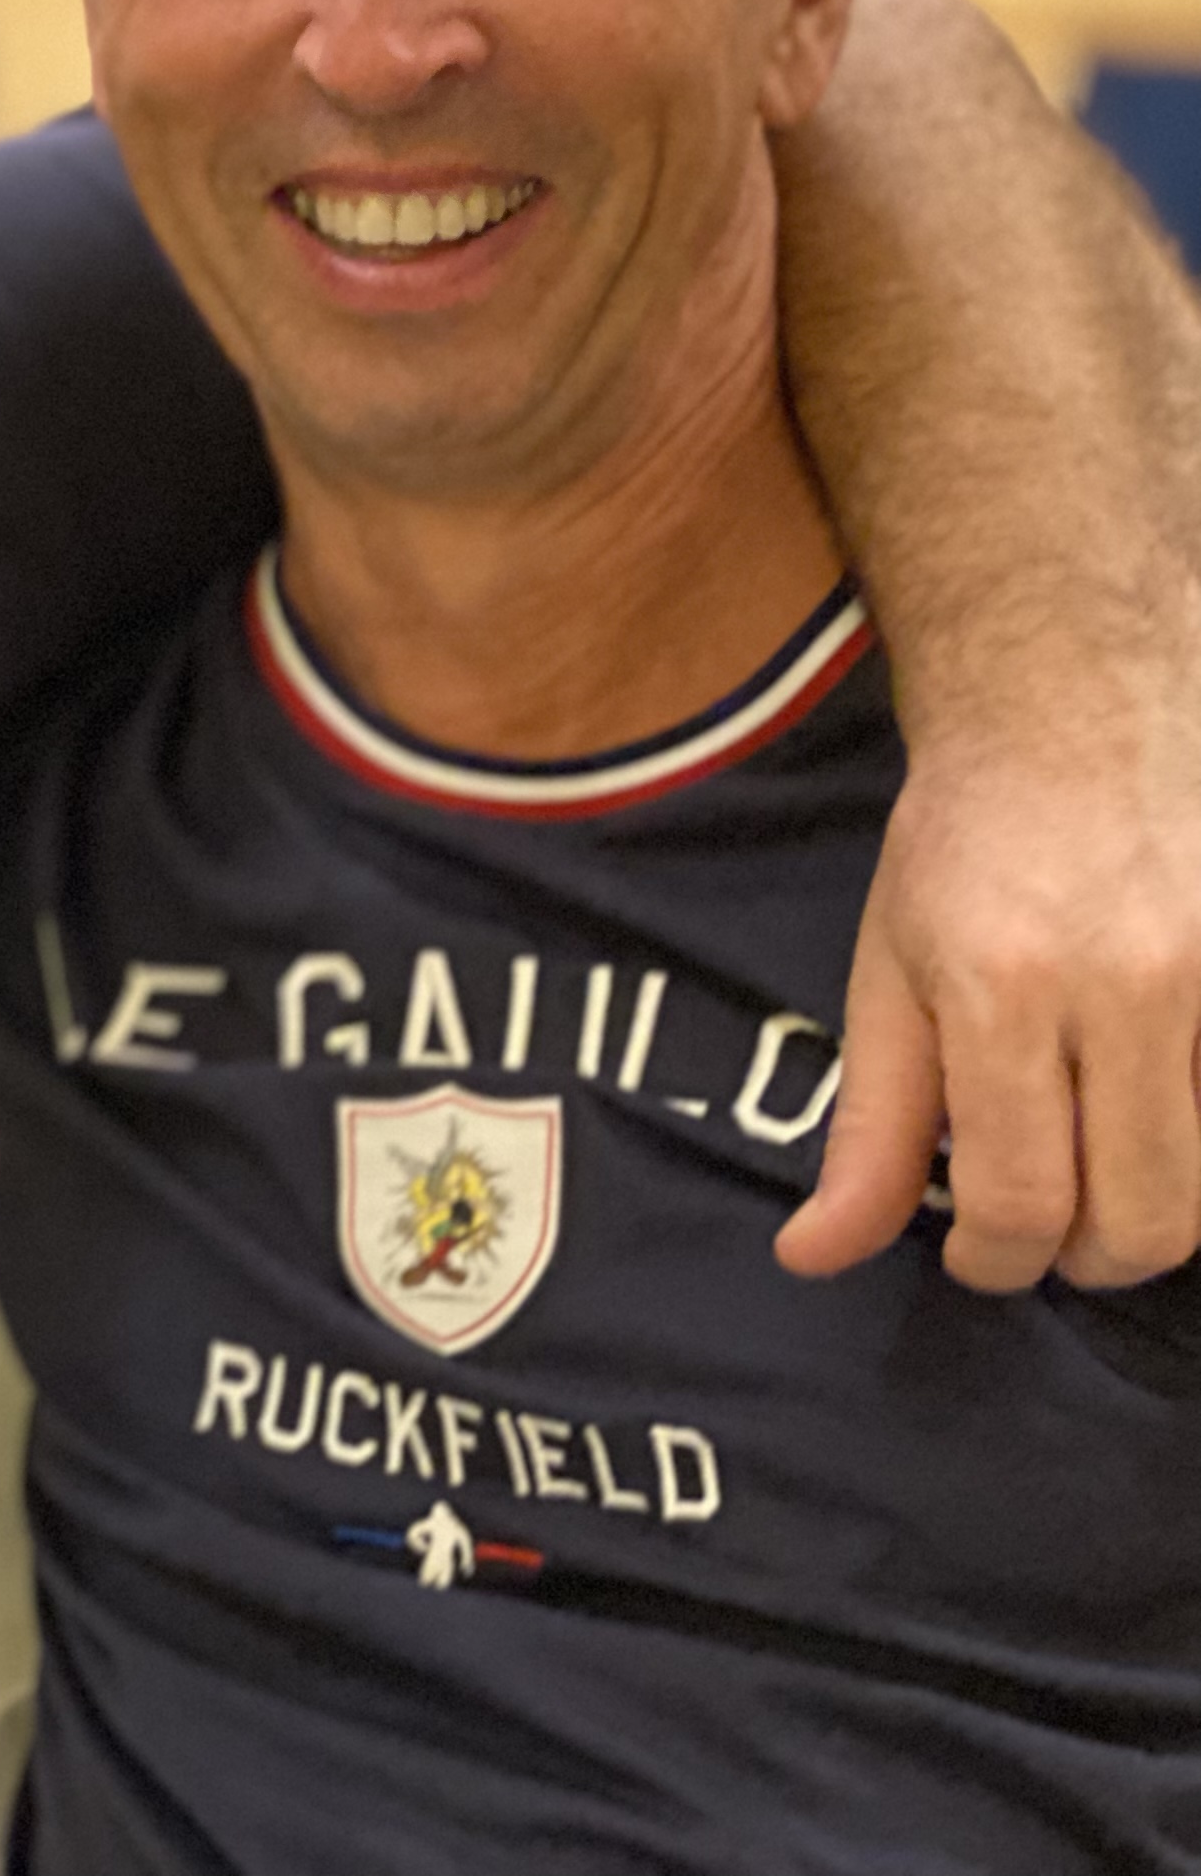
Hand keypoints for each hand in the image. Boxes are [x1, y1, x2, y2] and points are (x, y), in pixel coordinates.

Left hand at [782, 711, 1200, 1290]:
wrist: (1075, 712)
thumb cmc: (966, 848)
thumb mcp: (888, 975)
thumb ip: (870, 1129)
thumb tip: (815, 1256)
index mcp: (1008, 986)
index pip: (1020, 1197)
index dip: (994, 1260)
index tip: (974, 1256)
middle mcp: (1133, 987)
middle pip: (1142, 1217)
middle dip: (1084, 1255)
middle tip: (1045, 1226)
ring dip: (1154, 1214)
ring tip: (1100, 1176)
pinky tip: (1156, 1121)